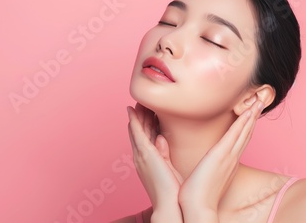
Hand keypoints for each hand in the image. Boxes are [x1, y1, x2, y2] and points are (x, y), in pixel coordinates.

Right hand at [127, 103, 182, 219]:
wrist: (171, 204)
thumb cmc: (174, 192)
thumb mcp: (169, 168)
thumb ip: (164, 153)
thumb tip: (161, 138)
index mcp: (147, 161)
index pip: (144, 138)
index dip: (144, 124)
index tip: (146, 111)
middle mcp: (140, 157)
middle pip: (138, 132)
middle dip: (138, 117)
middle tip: (139, 103)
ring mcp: (141, 155)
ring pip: (136, 130)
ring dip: (135, 116)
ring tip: (136, 102)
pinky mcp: (144, 154)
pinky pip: (137, 133)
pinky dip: (133, 121)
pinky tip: (131, 110)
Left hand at [178, 101, 264, 218]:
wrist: (196, 206)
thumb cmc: (195, 193)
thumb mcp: (202, 175)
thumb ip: (202, 165)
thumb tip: (199, 160)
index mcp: (226, 163)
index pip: (238, 140)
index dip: (245, 126)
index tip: (250, 113)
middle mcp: (231, 158)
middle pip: (246, 134)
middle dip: (253, 117)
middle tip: (260, 102)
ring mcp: (229, 156)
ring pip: (244, 131)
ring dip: (252, 115)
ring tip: (259, 101)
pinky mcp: (222, 155)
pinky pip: (236, 134)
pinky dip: (244, 122)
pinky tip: (249, 111)